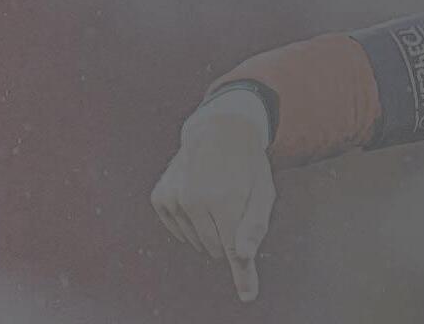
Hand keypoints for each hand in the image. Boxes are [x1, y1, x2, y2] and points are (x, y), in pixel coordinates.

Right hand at [151, 111, 275, 301]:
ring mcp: (174, 198)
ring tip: (217, 196)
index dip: (244, 274)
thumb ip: (255, 227)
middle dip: (229, 237)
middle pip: (216, 249)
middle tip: (236, 205)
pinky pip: (178, 230)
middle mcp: (195, 199)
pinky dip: (191, 222)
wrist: (219, 129)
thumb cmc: (248, 165)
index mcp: (226, 199)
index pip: (235, 250)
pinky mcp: (160, 197)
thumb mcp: (263, 191)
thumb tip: (243, 258)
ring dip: (210, 228)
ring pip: (196, 242)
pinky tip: (198, 197)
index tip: (249, 294)